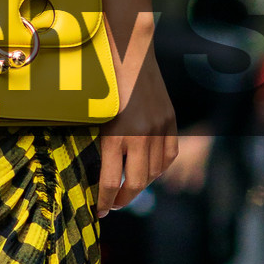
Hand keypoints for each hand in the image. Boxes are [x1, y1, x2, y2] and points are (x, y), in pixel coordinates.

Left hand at [97, 52, 177, 213]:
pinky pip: (169, 155)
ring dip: (141, 184)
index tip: (98, 212)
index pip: (110, 182)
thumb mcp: (93, 113)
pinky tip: (148, 171)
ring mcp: (159, 129)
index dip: (103, 201)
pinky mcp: (169, 121)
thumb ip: (98, 141)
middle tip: (111, 205)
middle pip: (135, 183)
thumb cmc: (102, 80)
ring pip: (154, 172)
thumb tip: (94, 171)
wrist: (130, 50)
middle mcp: (140, 135)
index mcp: (116, 135)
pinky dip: (159, 168)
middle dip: (122, 199)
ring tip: (128, 190)